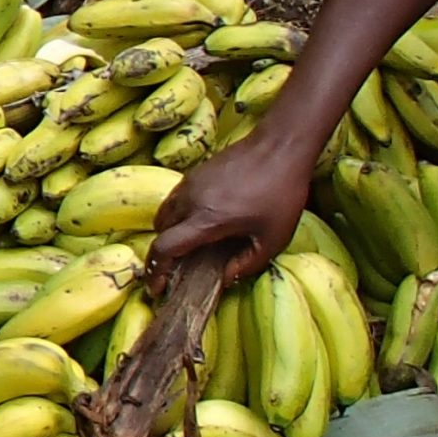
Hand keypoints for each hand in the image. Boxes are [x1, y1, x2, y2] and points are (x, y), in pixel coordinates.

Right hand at [150, 128, 317, 284]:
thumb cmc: (281, 194)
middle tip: (177, 271)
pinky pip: (174, 200)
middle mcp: (189, 201)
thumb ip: (246, 265)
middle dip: (163, 254)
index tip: (157, 289)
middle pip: (160, 232)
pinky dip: (177, 216)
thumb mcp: (272, 239)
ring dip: (169, 234)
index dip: (156, 272)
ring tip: (188, 246)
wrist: (279, 147)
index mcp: (206, 220)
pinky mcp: (194, 174)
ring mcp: (189, 184)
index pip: (164, 248)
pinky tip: (201, 222)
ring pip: (164, 215)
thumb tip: (223, 280)